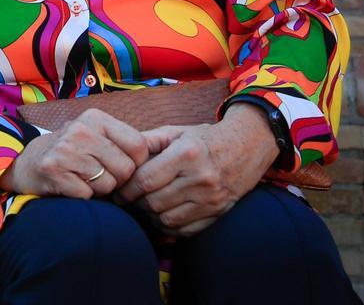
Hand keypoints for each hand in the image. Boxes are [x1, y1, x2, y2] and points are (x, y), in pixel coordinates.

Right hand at [0, 109, 164, 197]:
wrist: (27, 163)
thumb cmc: (72, 152)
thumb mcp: (95, 136)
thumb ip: (124, 141)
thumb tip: (163, 152)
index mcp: (95, 118)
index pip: (139, 146)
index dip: (136, 163)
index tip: (120, 165)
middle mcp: (80, 130)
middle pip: (126, 169)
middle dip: (117, 179)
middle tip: (98, 174)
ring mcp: (65, 150)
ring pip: (108, 185)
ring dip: (99, 190)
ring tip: (82, 179)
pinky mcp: (53, 171)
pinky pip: (88, 195)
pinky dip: (83, 197)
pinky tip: (70, 186)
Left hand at [117, 105, 278, 235]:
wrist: (246, 147)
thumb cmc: (202, 138)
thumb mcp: (175, 132)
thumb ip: (146, 142)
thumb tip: (119, 155)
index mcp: (187, 154)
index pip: (146, 180)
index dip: (127, 188)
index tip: (117, 190)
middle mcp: (201, 178)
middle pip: (154, 202)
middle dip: (135, 202)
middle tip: (127, 199)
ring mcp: (212, 198)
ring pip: (167, 219)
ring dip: (150, 215)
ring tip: (143, 205)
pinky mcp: (219, 213)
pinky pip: (185, 230)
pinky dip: (168, 227)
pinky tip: (162, 214)